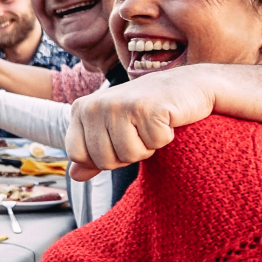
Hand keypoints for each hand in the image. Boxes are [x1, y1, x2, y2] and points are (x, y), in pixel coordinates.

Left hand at [64, 67, 213, 180]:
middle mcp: (95, 105)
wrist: (187, 85)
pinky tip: (165, 119)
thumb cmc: (146, 110)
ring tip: (151, 125)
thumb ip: (92, 154)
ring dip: (147, 146)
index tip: (118, 141)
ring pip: (129, 155)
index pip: (77, 155)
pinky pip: (155, 144)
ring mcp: (121, 105)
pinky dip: (165, 137)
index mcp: (81, 110)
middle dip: (128, 154)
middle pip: (104, 160)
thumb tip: (74, 176)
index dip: (103, 157)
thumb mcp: (112, 129)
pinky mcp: (148, 108)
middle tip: (140, 131)